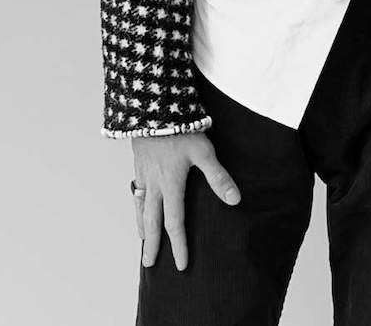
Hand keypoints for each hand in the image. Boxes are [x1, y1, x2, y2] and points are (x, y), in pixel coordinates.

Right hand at [131, 131, 241, 270]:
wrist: (153, 106)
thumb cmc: (181, 128)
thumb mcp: (204, 151)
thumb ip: (218, 176)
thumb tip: (234, 200)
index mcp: (171, 184)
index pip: (175, 222)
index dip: (178, 245)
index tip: (181, 264)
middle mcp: (154, 183)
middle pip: (152, 221)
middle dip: (153, 244)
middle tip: (150, 264)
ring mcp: (144, 173)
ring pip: (141, 206)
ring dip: (142, 226)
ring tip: (143, 241)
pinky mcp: (139, 162)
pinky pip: (136, 191)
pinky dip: (137, 204)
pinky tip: (139, 203)